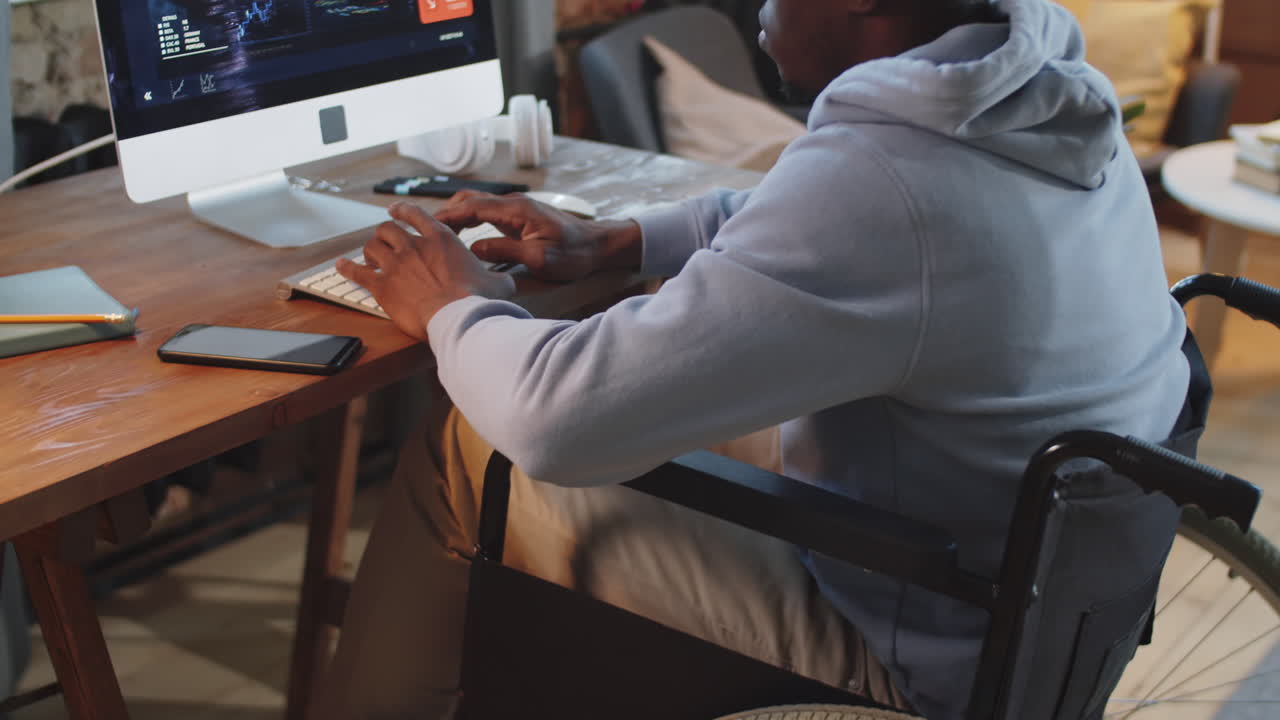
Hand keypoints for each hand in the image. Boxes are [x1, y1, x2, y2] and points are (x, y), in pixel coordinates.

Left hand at [335, 202, 515, 340]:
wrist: (458, 319)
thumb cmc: (479, 301)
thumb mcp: (499, 282)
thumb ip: (498, 276)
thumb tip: (506, 280)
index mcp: (441, 239)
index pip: (415, 215)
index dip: (403, 211)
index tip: (395, 211)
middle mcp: (414, 246)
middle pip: (387, 229)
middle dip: (384, 233)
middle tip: (385, 240)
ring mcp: (395, 265)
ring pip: (371, 247)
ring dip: (370, 250)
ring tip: (370, 255)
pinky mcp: (382, 287)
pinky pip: (357, 272)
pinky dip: (347, 268)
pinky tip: (340, 265)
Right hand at [434, 190, 641, 282]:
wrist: (598, 245)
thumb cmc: (574, 253)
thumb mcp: (540, 258)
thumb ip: (506, 252)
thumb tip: (474, 249)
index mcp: (516, 210)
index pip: (472, 207)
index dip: (446, 216)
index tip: (424, 225)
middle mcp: (513, 204)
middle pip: (469, 201)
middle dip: (444, 214)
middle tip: (421, 229)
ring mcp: (515, 209)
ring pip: (476, 205)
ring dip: (455, 216)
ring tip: (433, 233)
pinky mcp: (518, 217)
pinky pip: (485, 214)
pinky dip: (467, 221)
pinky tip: (457, 235)